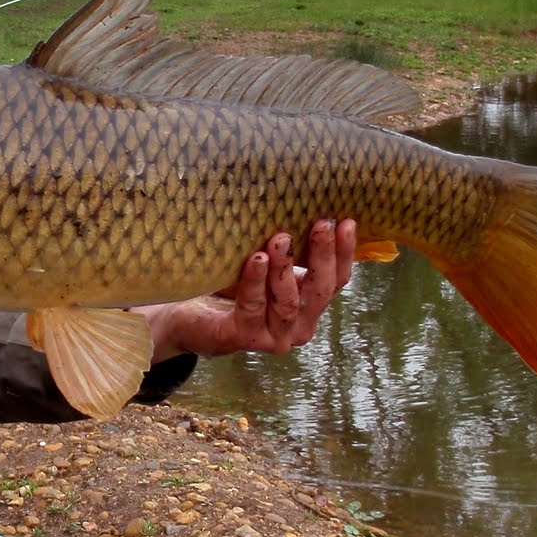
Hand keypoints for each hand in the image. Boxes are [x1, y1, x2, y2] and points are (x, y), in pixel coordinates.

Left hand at [137, 218, 356, 361]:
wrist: (190, 317)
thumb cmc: (232, 284)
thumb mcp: (266, 262)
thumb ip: (286, 245)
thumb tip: (300, 198)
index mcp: (309, 305)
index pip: (336, 279)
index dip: (344, 252)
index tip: (347, 221)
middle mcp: (299, 325)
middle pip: (320, 290)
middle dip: (323, 255)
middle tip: (321, 224)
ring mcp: (274, 336)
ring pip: (288, 302)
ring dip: (285, 268)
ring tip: (280, 239)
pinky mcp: (246, 338)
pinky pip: (253, 307)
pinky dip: (255, 282)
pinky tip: (256, 259)